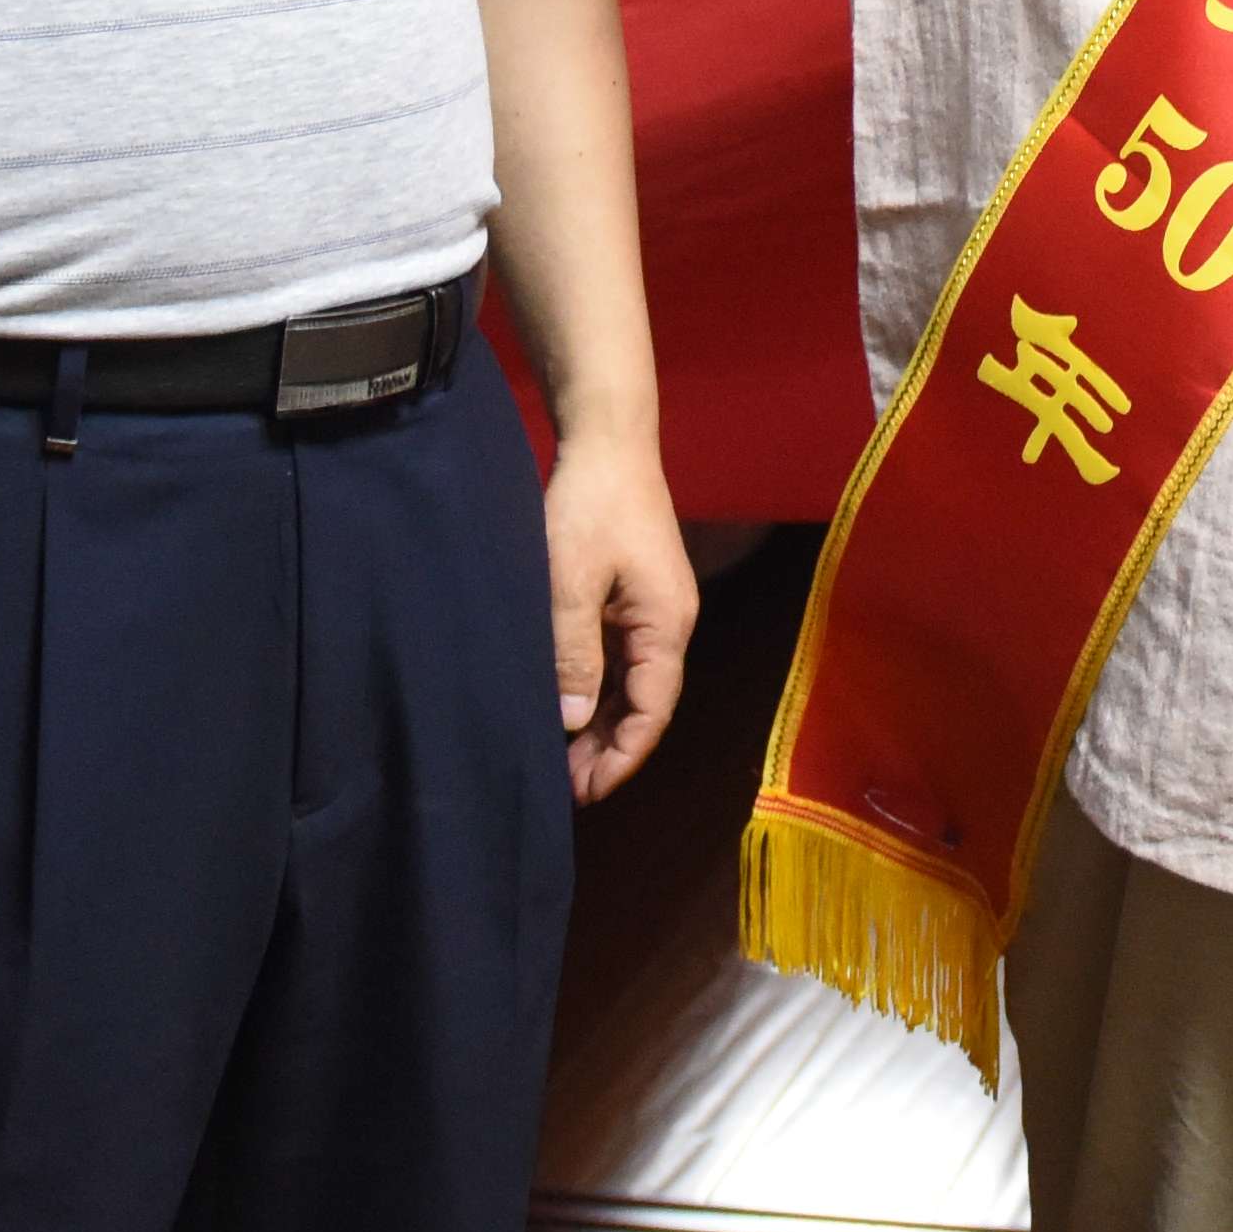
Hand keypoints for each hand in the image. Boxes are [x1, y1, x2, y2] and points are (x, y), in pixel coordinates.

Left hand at [551, 435, 701, 801]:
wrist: (608, 439)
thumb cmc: (590, 506)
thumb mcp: (571, 581)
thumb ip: (573, 652)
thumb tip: (572, 720)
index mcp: (666, 625)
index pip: (652, 711)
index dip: (621, 756)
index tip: (586, 792)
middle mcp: (669, 625)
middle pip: (644, 705)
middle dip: (609, 749)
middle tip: (565, 787)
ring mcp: (653, 610)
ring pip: (630, 684)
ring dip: (600, 722)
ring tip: (563, 759)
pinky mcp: (633, 596)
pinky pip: (619, 659)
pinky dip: (596, 689)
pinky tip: (568, 706)